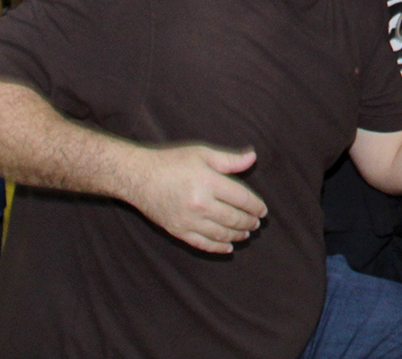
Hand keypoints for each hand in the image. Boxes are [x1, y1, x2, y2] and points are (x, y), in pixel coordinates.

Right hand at [127, 144, 264, 254]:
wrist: (138, 177)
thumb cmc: (171, 162)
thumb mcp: (202, 154)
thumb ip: (229, 160)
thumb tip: (253, 157)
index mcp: (208, 183)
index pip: (241, 199)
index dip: (256, 206)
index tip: (263, 211)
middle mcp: (200, 204)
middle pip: (233, 218)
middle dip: (249, 222)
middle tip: (257, 224)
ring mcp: (188, 220)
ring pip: (220, 234)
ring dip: (237, 235)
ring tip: (247, 234)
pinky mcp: (177, 231)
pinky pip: (202, 243)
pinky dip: (218, 247)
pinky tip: (228, 247)